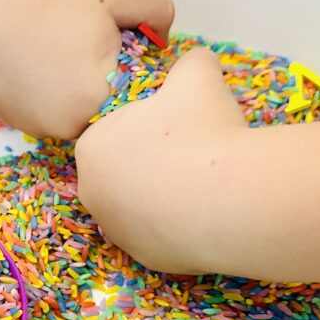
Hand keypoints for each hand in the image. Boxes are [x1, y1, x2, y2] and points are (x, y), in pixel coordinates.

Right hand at [0, 0, 173, 139]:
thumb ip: (160, 14)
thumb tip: (163, 40)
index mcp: (98, 101)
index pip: (132, 103)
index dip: (129, 74)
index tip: (116, 47)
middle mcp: (63, 126)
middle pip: (99, 115)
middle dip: (100, 86)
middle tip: (84, 45)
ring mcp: (30, 125)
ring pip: (66, 118)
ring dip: (70, 96)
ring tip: (56, 51)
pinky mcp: (5, 117)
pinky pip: (37, 114)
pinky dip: (40, 95)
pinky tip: (32, 61)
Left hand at [75, 48, 249, 274]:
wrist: (228, 198)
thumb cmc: (201, 130)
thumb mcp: (198, 76)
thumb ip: (189, 62)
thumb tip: (196, 61)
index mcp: (91, 148)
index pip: (110, 133)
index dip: (143, 127)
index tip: (173, 126)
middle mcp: (92, 194)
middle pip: (120, 172)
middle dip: (149, 163)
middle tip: (189, 153)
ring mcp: (116, 230)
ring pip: (137, 206)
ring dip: (162, 195)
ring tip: (201, 182)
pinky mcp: (143, 258)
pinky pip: (159, 235)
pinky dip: (178, 224)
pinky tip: (205, 210)